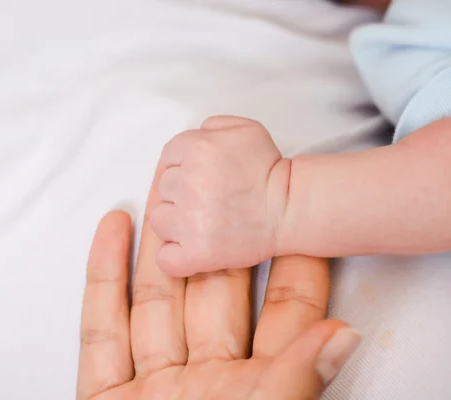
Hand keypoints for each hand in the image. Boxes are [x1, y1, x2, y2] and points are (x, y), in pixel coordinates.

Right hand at [77, 163, 360, 399]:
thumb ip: (296, 375)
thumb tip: (346, 335)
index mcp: (250, 387)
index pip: (280, 315)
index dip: (292, 266)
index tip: (302, 220)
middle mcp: (202, 379)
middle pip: (210, 292)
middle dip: (215, 234)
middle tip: (223, 181)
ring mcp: (150, 382)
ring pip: (153, 299)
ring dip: (156, 240)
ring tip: (163, 186)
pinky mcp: (103, 391)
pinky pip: (101, 326)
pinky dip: (102, 275)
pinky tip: (111, 228)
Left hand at [151, 116, 289, 275]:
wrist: (290, 208)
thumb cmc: (269, 169)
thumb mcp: (244, 129)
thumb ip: (210, 127)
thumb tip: (193, 139)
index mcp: (197, 149)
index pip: (168, 158)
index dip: (185, 167)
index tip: (204, 177)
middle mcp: (188, 183)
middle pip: (163, 189)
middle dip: (182, 193)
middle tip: (211, 199)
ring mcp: (190, 222)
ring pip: (160, 222)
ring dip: (177, 224)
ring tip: (205, 222)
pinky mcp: (197, 253)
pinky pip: (165, 258)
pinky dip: (175, 257)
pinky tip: (193, 248)